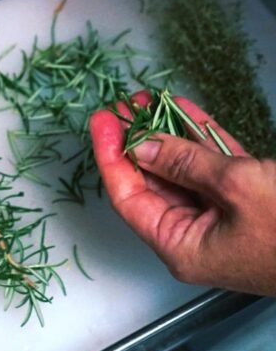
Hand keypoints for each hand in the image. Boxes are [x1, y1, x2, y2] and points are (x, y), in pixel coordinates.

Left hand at [90, 93, 275, 295]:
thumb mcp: (238, 187)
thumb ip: (187, 164)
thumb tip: (145, 147)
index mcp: (180, 248)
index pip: (129, 197)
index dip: (111, 156)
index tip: (102, 121)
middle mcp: (193, 239)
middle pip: (152, 184)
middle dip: (137, 141)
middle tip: (124, 106)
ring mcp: (221, 224)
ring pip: (184, 173)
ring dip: (168, 137)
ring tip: (148, 102)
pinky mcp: (248, 208)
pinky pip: (215, 171)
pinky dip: (203, 142)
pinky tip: (185, 113)